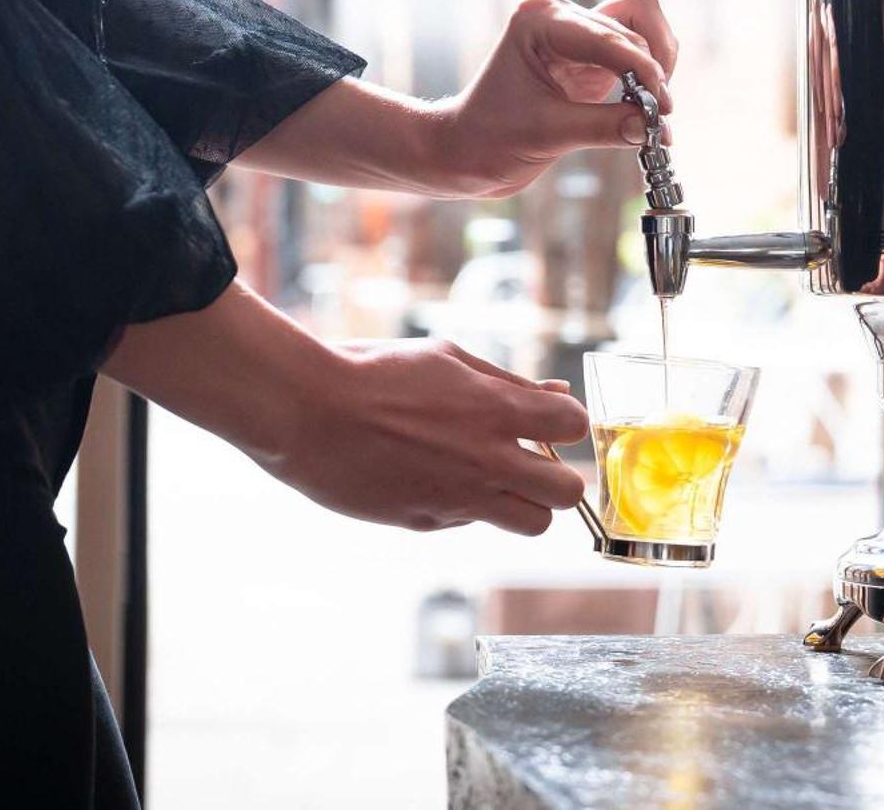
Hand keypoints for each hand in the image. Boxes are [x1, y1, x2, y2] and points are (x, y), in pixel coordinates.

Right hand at [272, 340, 590, 534]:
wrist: (307, 413)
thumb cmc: (376, 372)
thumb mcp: (448, 358)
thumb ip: (508, 382)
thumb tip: (557, 392)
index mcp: (496, 409)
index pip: (575, 426)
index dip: (568, 423)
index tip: (551, 421)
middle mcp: (487, 460)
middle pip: (566, 492)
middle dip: (559, 477)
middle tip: (536, 462)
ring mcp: (459, 497)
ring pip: (532, 524)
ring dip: (526, 504)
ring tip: (497, 480)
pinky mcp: (427, 522)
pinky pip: (472, 523)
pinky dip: (467, 506)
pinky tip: (434, 477)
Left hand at [433, 0, 678, 198]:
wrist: (464, 152)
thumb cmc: (488, 138)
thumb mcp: (547, 135)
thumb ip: (604, 127)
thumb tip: (654, 128)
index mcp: (539, 22)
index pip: (609, 37)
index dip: (643, 70)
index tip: (661, 107)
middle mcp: (559, 17)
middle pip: (633, 28)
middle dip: (651, 74)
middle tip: (658, 117)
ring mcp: (576, 34)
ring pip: (642, 32)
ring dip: (655, 70)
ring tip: (654, 111)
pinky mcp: (588, 57)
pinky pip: (635, 53)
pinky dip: (648, 77)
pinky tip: (646, 107)